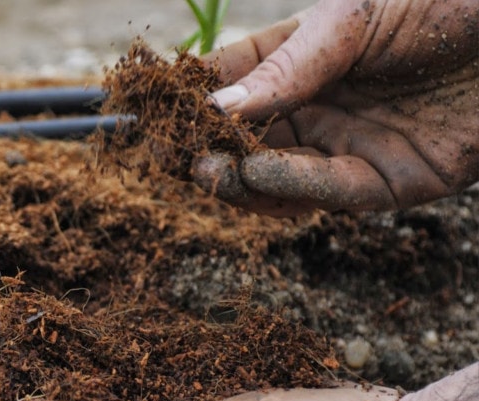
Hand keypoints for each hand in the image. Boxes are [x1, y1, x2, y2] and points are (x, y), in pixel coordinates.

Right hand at [194, 0, 477, 215]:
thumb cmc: (442, 4)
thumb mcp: (354, 19)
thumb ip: (288, 67)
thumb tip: (216, 107)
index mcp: (304, 56)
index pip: (231, 80)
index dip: (188, 96)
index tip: (148, 111)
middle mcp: (320, 105)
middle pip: (245, 137)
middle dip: (204, 146)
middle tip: (168, 154)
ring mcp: (351, 146)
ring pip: (277, 176)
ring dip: (237, 176)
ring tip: (205, 168)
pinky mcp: (388, 182)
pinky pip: (328, 191)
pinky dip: (287, 185)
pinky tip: (254, 172)